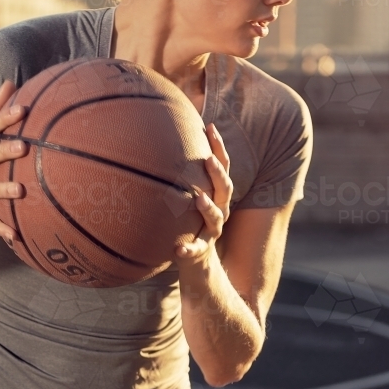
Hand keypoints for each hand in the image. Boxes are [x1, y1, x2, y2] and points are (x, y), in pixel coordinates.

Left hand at [175, 123, 231, 268]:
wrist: (198, 262)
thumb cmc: (191, 221)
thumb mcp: (190, 195)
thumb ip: (183, 174)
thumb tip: (164, 139)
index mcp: (217, 194)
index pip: (222, 166)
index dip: (218, 147)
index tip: (210, 126)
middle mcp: (220, 210)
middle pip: (224, 188)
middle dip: (217, 173)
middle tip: (208, 159)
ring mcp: (212, 231)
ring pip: (216, 218)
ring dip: (209, 207)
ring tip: (199, 198)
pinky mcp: (201, 250)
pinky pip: (195, 250)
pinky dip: (188, 249)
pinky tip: (178, 250)